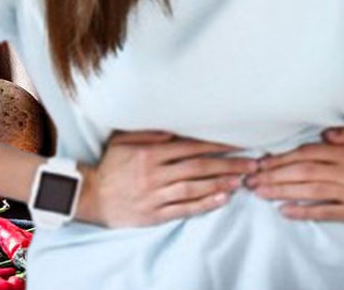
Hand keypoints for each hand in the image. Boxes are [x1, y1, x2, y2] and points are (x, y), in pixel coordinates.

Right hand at [77, 131, 257, 227]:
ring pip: (195, 188)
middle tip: (252, 164)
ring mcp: (156, 195)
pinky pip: (185, 208)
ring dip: (220, 183)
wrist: (91, 196)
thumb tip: (173, 130)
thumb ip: (146, 133)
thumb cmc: (109, 166)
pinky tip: (222, 199)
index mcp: (148, 153)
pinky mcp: (155, 213)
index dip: (215, 145)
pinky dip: (206, 204)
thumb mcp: (120, 142)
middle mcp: (154, 173)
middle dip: (228, 164)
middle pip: (198, 167)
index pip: (189, 147)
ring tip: (242, 180)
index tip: (238, 143)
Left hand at [247, 124, 343, 222]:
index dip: (282, 157)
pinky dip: (306, 212)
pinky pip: (328, 211)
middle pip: (304, 171)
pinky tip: (285, 211)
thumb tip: (325, 134)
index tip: (260, 162)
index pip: (308, 153)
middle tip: (250, 179)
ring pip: (311, 190)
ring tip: (259, 192)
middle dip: (274, 175)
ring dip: (283, 191)